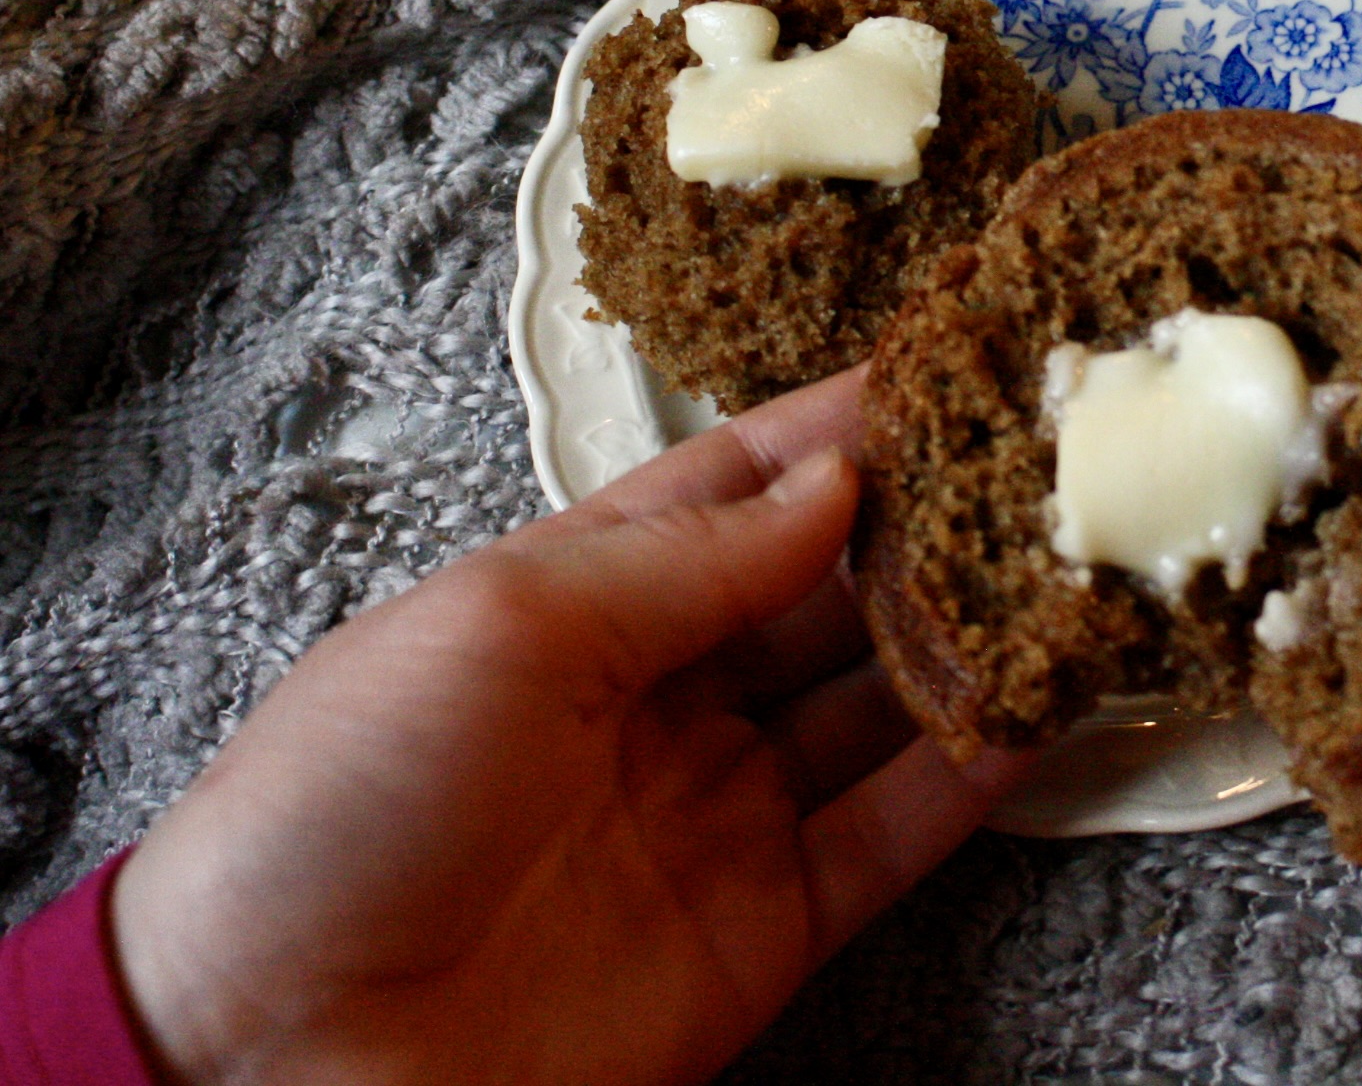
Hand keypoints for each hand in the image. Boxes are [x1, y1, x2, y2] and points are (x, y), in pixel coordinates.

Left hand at [111, 370, 1024, 1085]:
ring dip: (968, 639)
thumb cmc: (340, 809)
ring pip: (879, 705)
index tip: (949, 366)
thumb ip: (685, 556)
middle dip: (929, 527)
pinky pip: (892, 836)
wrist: (269, 1060)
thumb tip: (837, 482)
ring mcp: (717, 812)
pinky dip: (972, 775)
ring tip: (1072, 568)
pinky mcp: (762, 928)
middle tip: (1043, 464)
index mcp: (576, 602)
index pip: (738, 488)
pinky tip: (1042, 707)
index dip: (840, 429)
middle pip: (826, 592)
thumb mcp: (503, 626)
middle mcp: (661, 698)